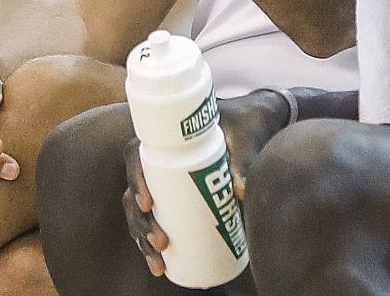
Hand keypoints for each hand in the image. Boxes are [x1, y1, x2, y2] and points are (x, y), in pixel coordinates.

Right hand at [123, 89, 293, 276]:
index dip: (136, 180)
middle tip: (162, 242)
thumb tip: (242, 192)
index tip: (148, 203)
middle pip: (134, 192)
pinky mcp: (175, 196)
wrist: (254, 123)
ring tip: (159, 262)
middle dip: (142, 222)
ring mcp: (164, 180)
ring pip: (140, 212)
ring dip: (143, 239)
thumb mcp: (245, 135)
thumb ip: (245, 158)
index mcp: (166, 137)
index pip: (136, 156)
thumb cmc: (245, 123)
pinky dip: (152, 243)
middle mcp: (159, 160)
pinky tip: (160, 266)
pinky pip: (154, 219)